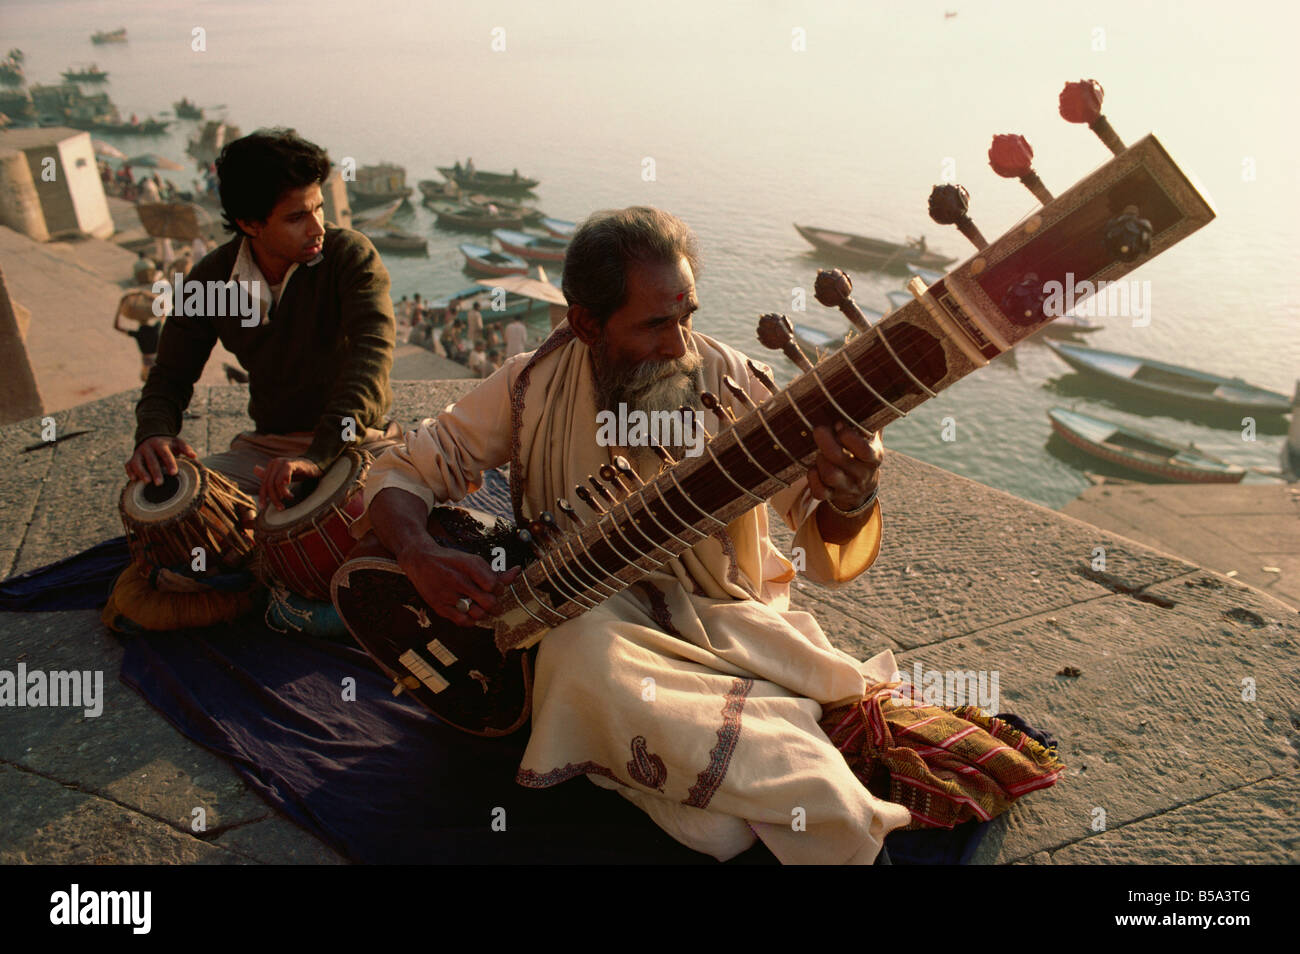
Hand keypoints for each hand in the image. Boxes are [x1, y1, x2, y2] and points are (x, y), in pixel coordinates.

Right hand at [126, 435, 198, 484]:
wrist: (151, 438)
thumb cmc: (168, 445)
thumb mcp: (177, 443)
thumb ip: (185, 448)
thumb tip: (194, 456)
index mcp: (160, 444)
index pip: (165, 454)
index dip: (169, 463)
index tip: (174, 473)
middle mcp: (147, 448)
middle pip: (151, 460)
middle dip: (155, 471)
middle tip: (160, 483)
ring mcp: (138, 453)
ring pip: (137, 462)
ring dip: (141, 472)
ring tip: (147, 482)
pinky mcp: (131, 459)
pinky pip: (128, 465)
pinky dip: (130, 471)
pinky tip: (134, 479)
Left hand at [253, 456, 322, 511]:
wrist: (315, 465)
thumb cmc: (299, 471)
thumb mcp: (283, 475)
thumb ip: (270, 475)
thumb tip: (254, 469)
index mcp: (271, 466)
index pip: (264, 483)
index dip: (262, 496)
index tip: (262, 507)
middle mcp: (274, 463)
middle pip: (268, 484)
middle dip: (274, 498)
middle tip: (281, 507)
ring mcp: (282, 462)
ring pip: (275, 483)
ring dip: (282, 494)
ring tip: (290, 498)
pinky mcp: (291, 464)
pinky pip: (283, 478)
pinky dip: (285, 488)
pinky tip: (291, 493)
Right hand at [396, 538, 520, 626]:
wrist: (420, 559)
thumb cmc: (450, 561)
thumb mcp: (472, 561)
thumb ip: (494, 572)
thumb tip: (517, 572)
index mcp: (468, 565)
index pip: (495, 585)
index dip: (500, 589)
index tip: (495, 588)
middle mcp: (458, 579)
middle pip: (489, 602)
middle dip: (495, 604)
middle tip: (492, 602)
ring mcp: (447, 594)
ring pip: (478, 613)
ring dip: (484, 613)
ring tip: (480, 607)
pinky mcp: (439, 606)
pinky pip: (463, 621)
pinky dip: (471, 620)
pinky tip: (469, 612)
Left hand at [807, 421, 883, 512]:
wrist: (863, 487)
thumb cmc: (863, 450)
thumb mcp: (872, 435)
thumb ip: (869, 416)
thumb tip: (868, 386)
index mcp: (874, 456)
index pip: (864, 450)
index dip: (848, 436)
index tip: (838, 423)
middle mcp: (862, 473)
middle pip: (840, 460)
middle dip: (825, 442)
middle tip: (818, 429)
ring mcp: (847, 486)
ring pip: (829, 475)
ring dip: (818, 460)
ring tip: (817, 450)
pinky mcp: (832, 496)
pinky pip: (820, 492)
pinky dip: (812, 479)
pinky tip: (812, 468)